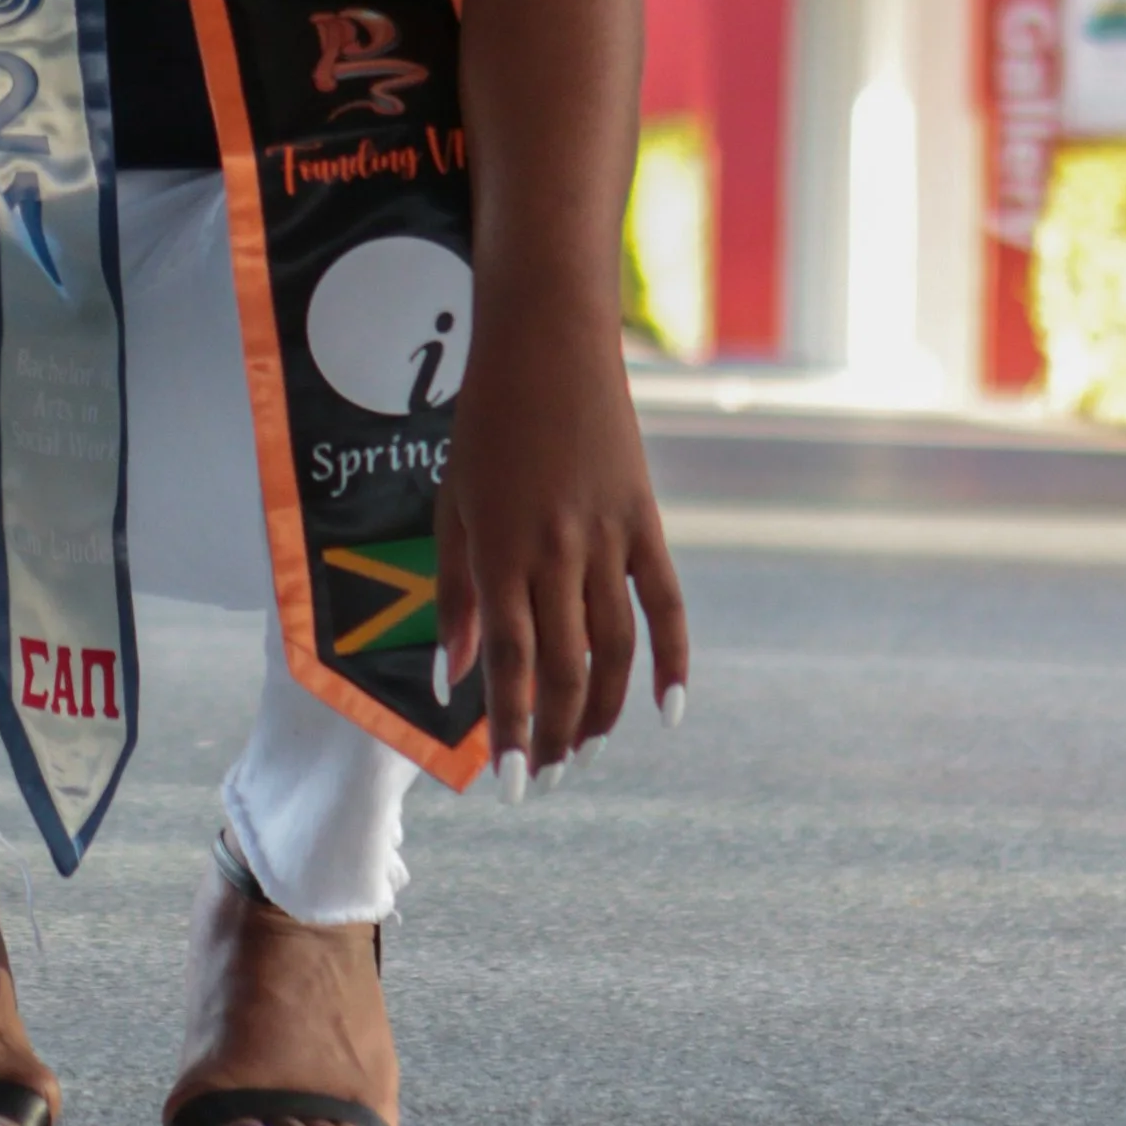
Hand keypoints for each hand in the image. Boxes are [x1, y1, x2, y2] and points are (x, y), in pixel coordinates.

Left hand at [433, 298, 687, 781]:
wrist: (547, 343)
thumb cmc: (485, 424)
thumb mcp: (453, 503)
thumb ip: (454, 593)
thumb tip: (452, 677)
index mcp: (498, 550)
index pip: (507, 663)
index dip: (510, 730)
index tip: (509, 782)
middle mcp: (555, 552)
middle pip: (564, 667)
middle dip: (555, 732)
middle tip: (548, 774)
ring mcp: (607, 537)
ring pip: (614, 648)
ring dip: (604, 709)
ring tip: (589, 751)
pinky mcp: (645, 519)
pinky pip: (665, 602)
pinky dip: (673, 658)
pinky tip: (670, 710)